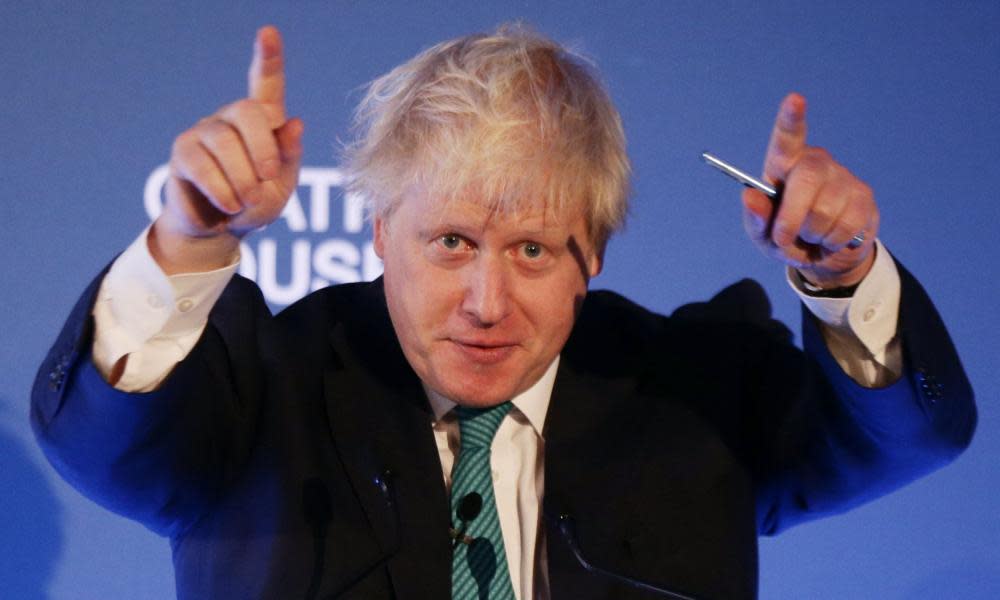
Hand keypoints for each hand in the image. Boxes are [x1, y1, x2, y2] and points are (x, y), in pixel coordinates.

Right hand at [151, 26, 303, 273]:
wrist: (222, 230)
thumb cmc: (257, 203)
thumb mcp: (282, 185)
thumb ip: (289, 156)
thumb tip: (295, 123)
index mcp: (263, 121)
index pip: (266, 83)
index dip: (268, 58)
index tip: (268, 32)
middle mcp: (231, 119)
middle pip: (247, 111)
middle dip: (263, 148)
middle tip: (268, 179)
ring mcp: (204, 132)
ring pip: (225, 142)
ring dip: (243, 178)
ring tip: (247, 200)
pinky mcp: (183, 153)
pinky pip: (203, 165)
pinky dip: (223, 189)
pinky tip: (230, 205)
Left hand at [742, 93, 876, 288]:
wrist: (823, 254)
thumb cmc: (786, 236)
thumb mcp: (762, 233)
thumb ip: (755, 217)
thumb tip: (749, 197)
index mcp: (784, 165)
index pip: (788, 137)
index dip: (791, 119)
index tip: (795, 100)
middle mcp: (815, 163)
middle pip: (807, 179)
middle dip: (792, 216)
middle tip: (782, 237)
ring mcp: (842, 177)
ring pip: (825, 210)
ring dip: (812, 234)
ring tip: (810, 234)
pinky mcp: (863, 196)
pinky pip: (845, 225)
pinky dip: (832, 242)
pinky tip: (830, 237)